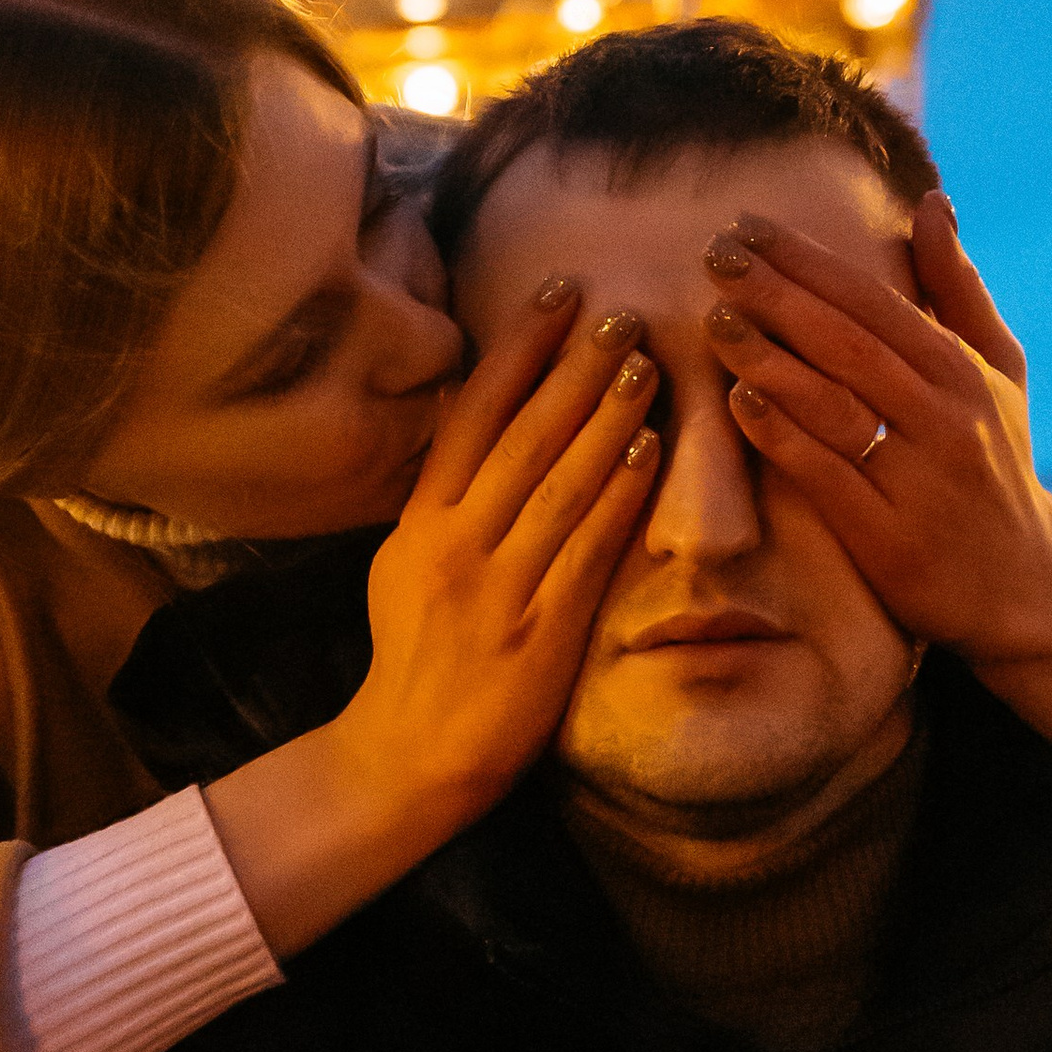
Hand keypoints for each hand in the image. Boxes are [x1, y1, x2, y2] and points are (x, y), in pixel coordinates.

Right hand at [204, 283, 660, 951]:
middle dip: (574, 369)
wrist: (410, 756)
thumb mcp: (404, 562)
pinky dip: (618, 496)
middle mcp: (456, 545)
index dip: (518, 350)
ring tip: (643, 364)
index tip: (557, 295)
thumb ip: (442, 492)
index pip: (473, 415)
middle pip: (522, 438)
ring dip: (605, 419)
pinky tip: (647, 452)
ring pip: (559, 485)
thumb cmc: (415, 654)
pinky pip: (587, 550)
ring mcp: (499, 588)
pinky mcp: (542, 631)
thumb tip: (476, 404)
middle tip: (620, 312)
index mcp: (420, 522)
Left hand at [703, 193, 1051, 767]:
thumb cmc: (996, 464)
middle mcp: (945, 419)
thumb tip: (931, 202)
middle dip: (778, 294)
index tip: (748, 224)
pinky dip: (783, 435)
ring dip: (771, 358)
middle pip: (848, 344)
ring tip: (716, 318)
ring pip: (835, 405)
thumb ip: (956, 290)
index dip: (808, 260)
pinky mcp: (889, 538)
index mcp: (962, 372)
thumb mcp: (997, 373)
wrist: (1023, 587)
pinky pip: (827, 476)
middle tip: (715, 253)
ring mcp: (918, 480)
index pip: (874, 301)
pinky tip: (740, 400)